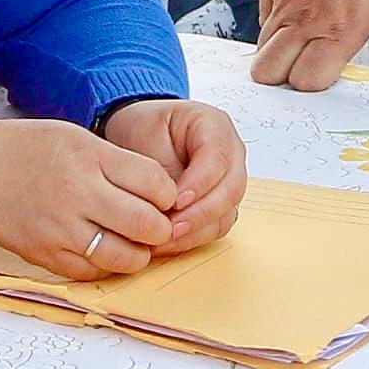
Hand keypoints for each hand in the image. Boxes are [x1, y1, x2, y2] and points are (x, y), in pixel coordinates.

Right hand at [0, 117, 178, 277]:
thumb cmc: (28, 150)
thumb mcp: (78, 138)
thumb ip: (118, 164)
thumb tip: (160, 194)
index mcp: (90, 158)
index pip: (156, 184)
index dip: (169, 195)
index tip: (163, 197)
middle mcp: (78, 194)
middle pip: (146, 225)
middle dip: (161, 229)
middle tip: (156, 226)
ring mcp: (61, 229)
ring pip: (123, 257)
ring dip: (138, 255)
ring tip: (134, 244)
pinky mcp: (46, 254)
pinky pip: (92, 273)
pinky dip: (106, 266)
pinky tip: (103, 252)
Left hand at [97, 98, 248, 255]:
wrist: (138, 135)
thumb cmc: (144, 128)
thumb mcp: (147, 136)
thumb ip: (163, 170)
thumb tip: (170, 207)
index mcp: (215, 126)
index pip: (218, 158)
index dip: (199, 184)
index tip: (175, 201)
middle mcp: (230, 155)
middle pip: (230, 189)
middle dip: (200, 214)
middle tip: (170, 227)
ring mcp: (228, 181)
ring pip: (226, 213)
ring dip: (197, 230)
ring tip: (166, 239)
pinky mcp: (219, 205)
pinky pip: (215, 227)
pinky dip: (194, 237)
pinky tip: (169, 242)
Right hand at [252, 0, 368, 87]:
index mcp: (341, 26)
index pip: (308, 82)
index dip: (317, 84)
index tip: (333, 73)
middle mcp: (306, 17)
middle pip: (272, 75)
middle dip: (288, 78)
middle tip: (311, 64)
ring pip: (261, 49)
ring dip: (278, 54)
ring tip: (305, 41)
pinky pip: (263, 18)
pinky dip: (275, 26)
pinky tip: (300, 12)